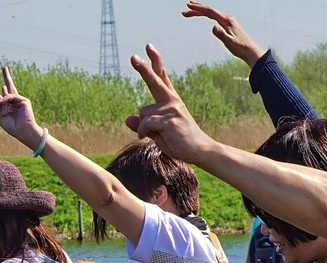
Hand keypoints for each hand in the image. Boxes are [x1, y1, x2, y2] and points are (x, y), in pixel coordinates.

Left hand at [0, 66, 43, 146]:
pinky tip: (3, 103)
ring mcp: (20, 101)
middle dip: (7, 77)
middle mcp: (15, 102)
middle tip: (4, 67)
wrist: (22, 132)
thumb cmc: (13, 127)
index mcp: (10, 106)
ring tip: (5, 112)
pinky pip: (12, 97)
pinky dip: (6, 100)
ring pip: (8, 95)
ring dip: (4, 103)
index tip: (2, 87)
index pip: (6, 96)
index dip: (4, 91)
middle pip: (11, 87)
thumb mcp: (1, 118)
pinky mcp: (24, 101)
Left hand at [127, 45, 219, 164]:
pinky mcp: (170, 121)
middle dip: (143, 69)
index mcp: (171, 100)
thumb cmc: (179, 142)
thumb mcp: (158, 132)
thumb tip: (127, 119)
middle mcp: (172, 101)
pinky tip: (150, 137)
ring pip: (143, 113)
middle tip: (133, 57)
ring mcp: (172, 110)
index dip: (155, 62)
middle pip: (154, 81)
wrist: (199, 151)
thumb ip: (143, 125)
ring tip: (159, 135)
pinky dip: (143, 132)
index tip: (148, 47)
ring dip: (143, 127)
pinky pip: (146, 124)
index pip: (161, 77)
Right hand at [182, 2, 264, 67]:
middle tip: (184, 10)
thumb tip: (213, 27)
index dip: (198, 8)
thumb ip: (221, 34)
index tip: (188, 6)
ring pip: (212, 13)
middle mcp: (227, 18)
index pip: (209, 11)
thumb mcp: (229, 42)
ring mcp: (228, 21)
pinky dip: (208, 15)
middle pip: (209, 11)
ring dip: (201, 11)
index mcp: (226, 20)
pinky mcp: (228, 25)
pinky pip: (215, 17)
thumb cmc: (240, 48)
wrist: (250, 51)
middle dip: (197, 9)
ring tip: (191, 9)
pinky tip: (205, 15)